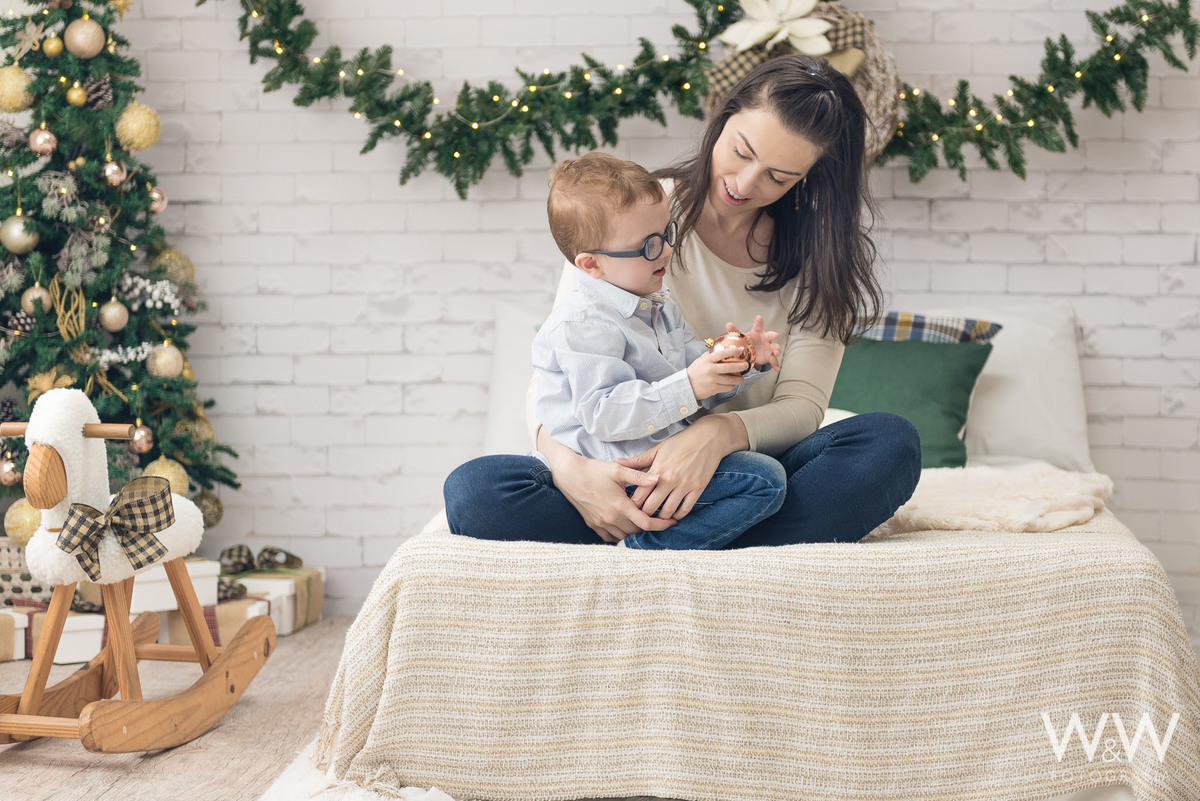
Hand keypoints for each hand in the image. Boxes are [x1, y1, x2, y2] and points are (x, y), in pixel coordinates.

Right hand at [539, 429, 674, 541]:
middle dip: (649, 527)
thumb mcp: (618, 470)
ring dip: (635, 532)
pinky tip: (625, 527)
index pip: (646, 523)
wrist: (570, 475)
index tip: (672, 523)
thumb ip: (639, 476)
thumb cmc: (594, 470)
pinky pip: (610, 538)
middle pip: (637, 532)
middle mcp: (611, 519)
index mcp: (620, 506)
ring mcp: (601, 524)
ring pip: (624, 536)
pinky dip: (620, 535)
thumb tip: (658, 478)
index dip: (661, 525)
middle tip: (659, 519)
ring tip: (643, 523)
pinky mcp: (593, 525)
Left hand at [616, 416, 738, 520]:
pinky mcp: (698, 489)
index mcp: (657, 470)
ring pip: (668, 511)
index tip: (630, 508)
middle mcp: (670, 480)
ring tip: (656, 519)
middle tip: (641, 518)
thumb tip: (617, 461)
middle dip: (644, 514)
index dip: (633, 505)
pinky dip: (678, 515)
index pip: (640, 494)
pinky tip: (673, 516)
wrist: (708, 438)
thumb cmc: (681, 442)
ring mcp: (685, 485)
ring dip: (660, 518)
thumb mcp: (658, 449)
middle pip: (652, 506)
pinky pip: (686, 509)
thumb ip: (638, 460)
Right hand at [687, 349, 748, 399]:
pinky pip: (727, 388)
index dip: (732, 351)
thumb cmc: (694, 373)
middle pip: (729, 367)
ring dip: (738, 379)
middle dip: (740, 366)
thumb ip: (709, 355)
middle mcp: (710, 369)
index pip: (721, 354)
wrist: (686, 386)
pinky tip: (732, 385)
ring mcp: (712, 380)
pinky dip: (731, 386)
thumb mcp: (700, 361)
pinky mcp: (713, 389)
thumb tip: (720, 350)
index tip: (740, 350)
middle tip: (746, 365)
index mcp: (707, 361)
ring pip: (730, 379)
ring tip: (742, 379)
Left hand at [733, 315, 780, 370]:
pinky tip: (777, 368)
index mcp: (757, 333)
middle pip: (770, 335)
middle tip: (775, 335)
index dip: (758, 322)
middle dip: (773, 335)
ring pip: (775, 347)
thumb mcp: (742, 337)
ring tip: (776, 353)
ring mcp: (769, 347)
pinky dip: (775, 364)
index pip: (758, 326)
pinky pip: (774, 360)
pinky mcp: (770, 356)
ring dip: (776, 349)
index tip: (759, 317)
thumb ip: (735, 331)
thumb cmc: (748, 342)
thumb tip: (728, 324)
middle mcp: (765, 339)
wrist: (752, 353)